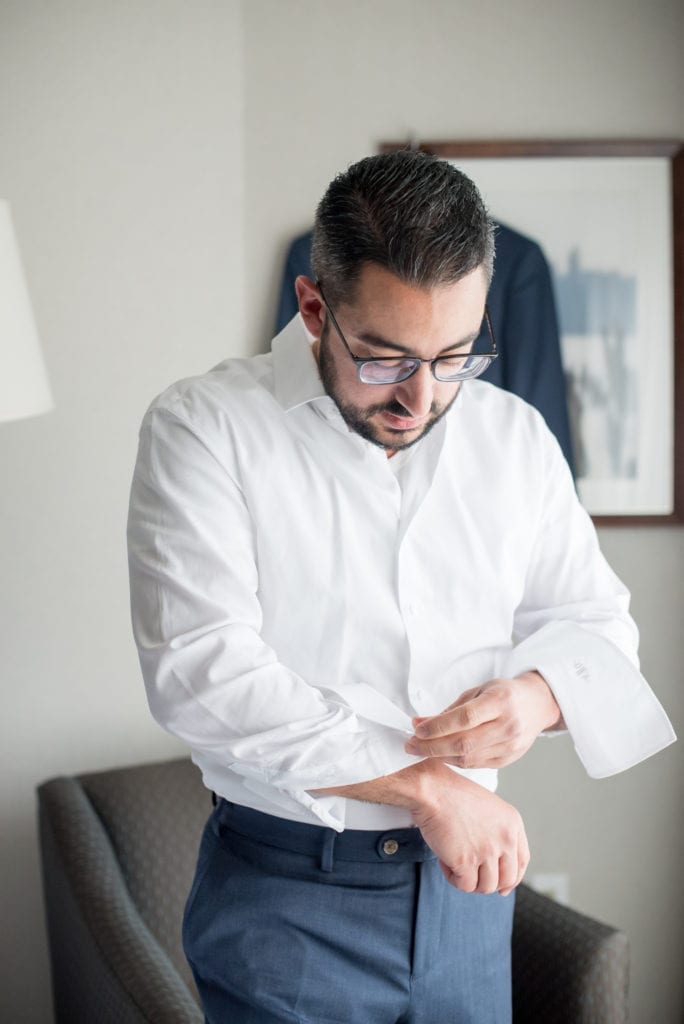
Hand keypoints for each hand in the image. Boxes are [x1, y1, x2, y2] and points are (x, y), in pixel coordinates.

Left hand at [405, 671, 561, 768]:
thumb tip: (421, 723)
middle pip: (464, 743)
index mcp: (500, 701)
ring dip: (439, 755)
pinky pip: (475, 765)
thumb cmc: (505, 694)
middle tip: (410, 744)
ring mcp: (509, 745)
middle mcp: (507, 725)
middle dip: (431, 746)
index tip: (417, 728)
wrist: (537, 706)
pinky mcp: (507, 760)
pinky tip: (441, 754)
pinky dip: (454, 761)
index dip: (438, 726)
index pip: (464, 718)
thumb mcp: (479, 690)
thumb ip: (452, 708)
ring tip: (421, 749)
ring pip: (468, 758)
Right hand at [411, 762, 528, 894]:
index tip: (502, 887)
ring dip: (469, 879)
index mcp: (512, 823)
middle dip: (489, 883)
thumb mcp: (488, 808)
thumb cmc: (452, 795)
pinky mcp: (466, 861)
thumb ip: (497, 833)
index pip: (522, 861)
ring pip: (486, 887)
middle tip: (472, 875)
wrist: (432, 790)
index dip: (512, 879)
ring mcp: (487, 851)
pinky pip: (465, 885)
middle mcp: (505, 838)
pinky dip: (453, 878)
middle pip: (506, 879)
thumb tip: (496, 866)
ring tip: (454, 861)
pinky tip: (444, 861)